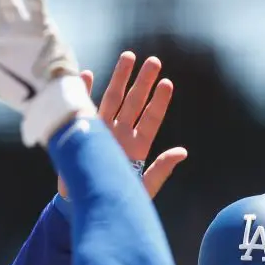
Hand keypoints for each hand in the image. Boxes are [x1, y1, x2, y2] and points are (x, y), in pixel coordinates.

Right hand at [58, 52, 187, 200]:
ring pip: (112, 100)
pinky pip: (83, 108)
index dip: (159, 102)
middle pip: (134, 102)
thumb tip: (182, 152)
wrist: (85, 208)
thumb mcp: (144, 188)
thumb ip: (161, 169)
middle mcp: (121, 135)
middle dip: (143, 82)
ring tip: (128, 57)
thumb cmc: (117, 200)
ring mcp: (102, 132)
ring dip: (119, 78)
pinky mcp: (83, 134)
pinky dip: (84, 91)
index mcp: (138, 147)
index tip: (167, 83)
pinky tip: (87, 74)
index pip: (151, 119)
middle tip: (154, 61)